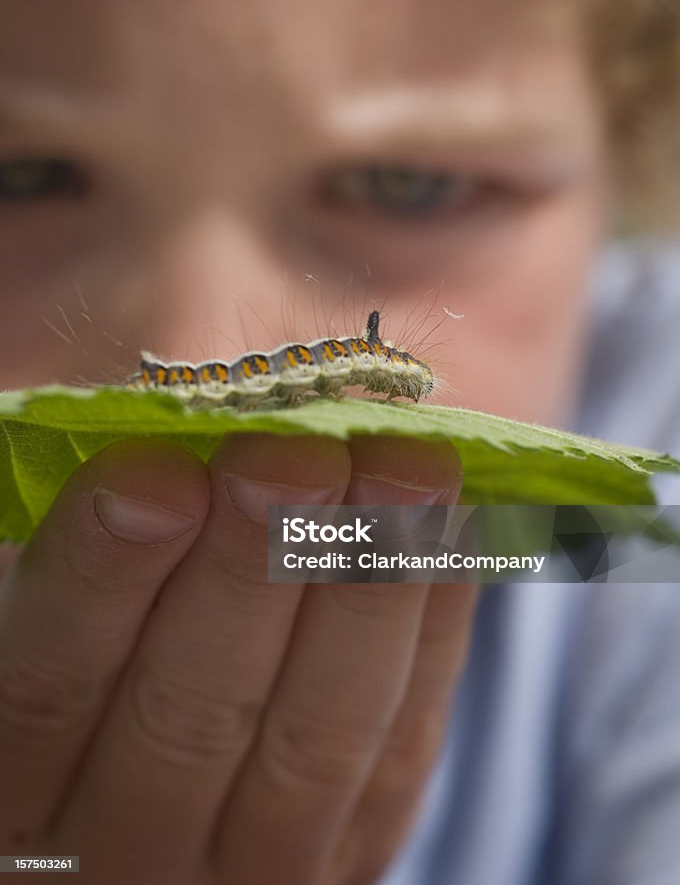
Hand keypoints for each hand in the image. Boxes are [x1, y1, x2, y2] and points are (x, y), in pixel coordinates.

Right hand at [0, 433, 476, 884]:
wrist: (174, 741)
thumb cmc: (105, 617)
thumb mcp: (65, 581)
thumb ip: (93, 532)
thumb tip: (157, 432)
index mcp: (19, 782)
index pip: (47, 686)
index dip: (101, 579)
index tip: (155, 474)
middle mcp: (123, 846)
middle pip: (189, 716)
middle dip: (250, 569)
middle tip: (292, 456)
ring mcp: (251, 863)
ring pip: (316, 738)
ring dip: (365, 589)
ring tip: (399, 467)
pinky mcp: (354, 845)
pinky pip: (402, 745)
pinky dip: (433, 625)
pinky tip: (443, 524)